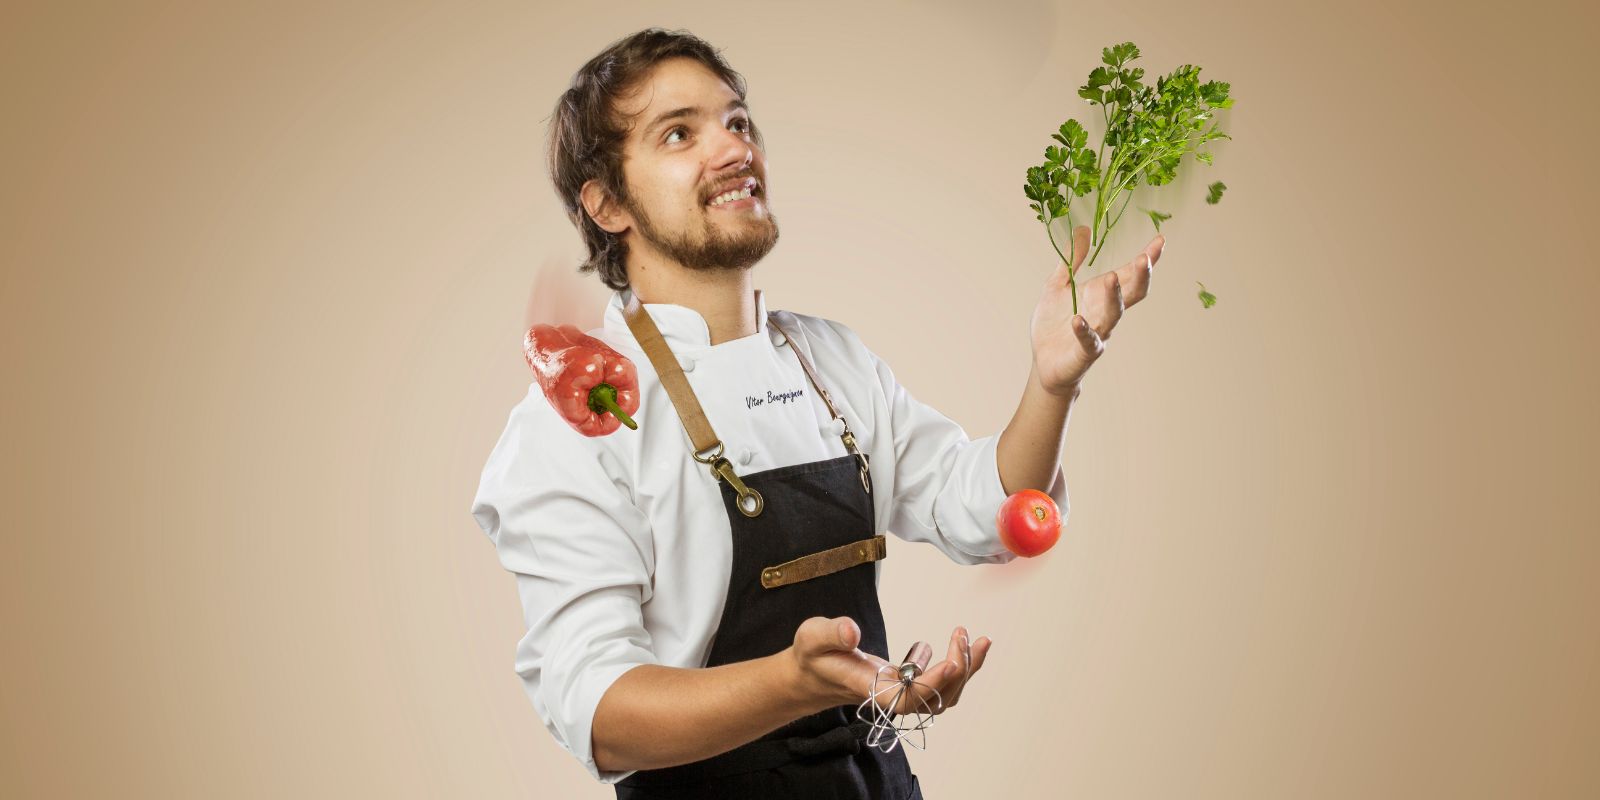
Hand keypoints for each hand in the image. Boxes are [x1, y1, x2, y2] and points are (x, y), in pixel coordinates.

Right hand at [787, 616, 991, 715]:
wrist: (812, 674)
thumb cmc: (812, 656)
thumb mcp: (812, 637)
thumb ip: (831, 633)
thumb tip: (852, 632)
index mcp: (869, 689)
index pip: (906, 699)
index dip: (931, 685)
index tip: (950, 662)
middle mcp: (890, 697)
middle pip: (933, 701)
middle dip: (957, 673)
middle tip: (965, 637)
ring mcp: (902, 692)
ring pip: (942, 696)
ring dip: (965, 670)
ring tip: (978, 641)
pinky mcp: (908, 683)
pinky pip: (941, 683)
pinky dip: (959, 667)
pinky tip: (965, 644)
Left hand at [1030, 225, 1165, 394]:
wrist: (1045, 363)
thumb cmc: (1055, 324)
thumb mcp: (1059, 285)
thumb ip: (1072, 260)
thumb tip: (1084, 228)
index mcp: (1103, 294)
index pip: (1130, 274)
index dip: (1147, 258)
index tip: (1160, 240)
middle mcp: (1107, 312)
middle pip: (1132, 293)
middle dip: (1141, 276)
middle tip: (1145, 258)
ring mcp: (1099, 332)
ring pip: (1114, 314)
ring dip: (1114, 297)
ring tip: (1112, 277)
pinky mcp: (1084, 352)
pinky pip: (1088, 340)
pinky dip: (1084, 330)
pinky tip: (1077, 320)